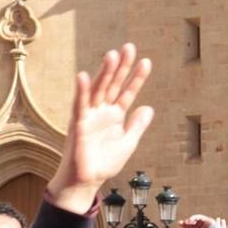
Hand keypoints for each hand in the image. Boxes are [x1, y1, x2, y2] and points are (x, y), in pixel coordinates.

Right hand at [53, 44, 154, 210]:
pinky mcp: (78, 124)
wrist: (87, 181)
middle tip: (129, 47)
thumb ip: (137, 125)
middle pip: (113, 85)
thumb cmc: (104, 163)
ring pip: (98, 90)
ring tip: (112, 55)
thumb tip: (149, 107)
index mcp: (114, 115)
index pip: (127, 92)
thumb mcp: (128, 143)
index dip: (136, 78)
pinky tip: (82, 76)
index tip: (146, 61)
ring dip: (104, 73)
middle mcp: (102, 111)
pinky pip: (79, 105)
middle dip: (121, 67)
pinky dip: (81, 91)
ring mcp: (89, 116)